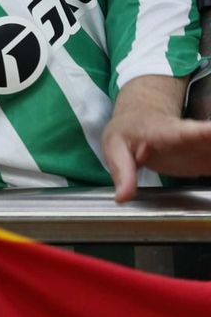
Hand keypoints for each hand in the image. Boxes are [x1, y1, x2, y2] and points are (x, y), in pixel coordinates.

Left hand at [102, 77, 210, 200]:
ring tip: (210, 169)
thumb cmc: (127, 130)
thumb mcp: (114, 146)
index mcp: (167, 132)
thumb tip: (123, 197)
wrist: (139, 118)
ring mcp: (204, 148)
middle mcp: (192, 138)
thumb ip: (122, 171)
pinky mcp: (208, 159)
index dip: (207, 132)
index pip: (191, 131)